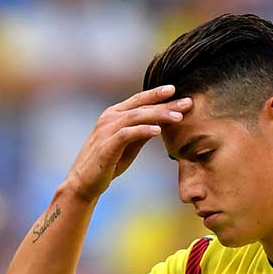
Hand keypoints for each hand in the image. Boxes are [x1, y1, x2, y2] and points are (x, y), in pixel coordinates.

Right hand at [64, 85, 192, 200]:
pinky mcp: (106, 145)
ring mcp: (107, 130)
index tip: (177, 91)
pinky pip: (127, 134)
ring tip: (178, 117)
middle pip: (142, 106)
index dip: (157, 94)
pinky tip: (158, 131)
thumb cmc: (108, 163)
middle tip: (187, 102)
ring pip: (136, 117)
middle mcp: (110, 118)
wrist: (84, 182)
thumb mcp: (130, 145)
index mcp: (114, 115)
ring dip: (159, 115)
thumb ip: (143, 132)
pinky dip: (143, 130)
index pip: (139, 100)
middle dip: (166, 104)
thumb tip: (162, 123)